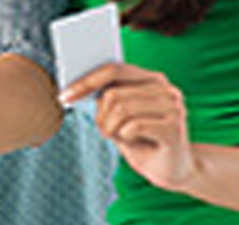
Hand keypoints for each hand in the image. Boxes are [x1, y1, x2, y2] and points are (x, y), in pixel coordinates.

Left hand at [61, 63, 198, 191]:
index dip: (85, 82)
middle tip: (104, 131)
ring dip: (110, 128)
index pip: (113, 69)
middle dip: (100, 116)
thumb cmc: (142, 141)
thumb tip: (78, 87)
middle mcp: (166, 88)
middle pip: (113, 93)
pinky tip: (134, 142)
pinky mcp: (175, 127)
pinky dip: (124, 137)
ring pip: (121, 108)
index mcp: (152, 79)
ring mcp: (173, 106)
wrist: (173, 170)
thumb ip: (106, 99)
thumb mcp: (119, 118)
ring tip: (119, 137)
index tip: (64, 96)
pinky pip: (133, 126)